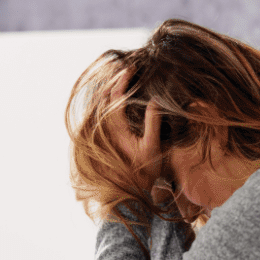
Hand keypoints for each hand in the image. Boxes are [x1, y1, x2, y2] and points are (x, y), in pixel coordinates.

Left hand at [105, 75, 200, 220]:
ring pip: (104, 105)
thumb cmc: (145, 171)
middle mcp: (108, 129)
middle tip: (128, 68)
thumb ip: (153, 122)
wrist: (133, 191)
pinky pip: (107, 114)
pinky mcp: (111, 138)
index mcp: (117, 128)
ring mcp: (108, 133)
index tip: (132, 68)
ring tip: (123, 77)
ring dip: (112, 89)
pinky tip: (120, 97)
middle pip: (107, 98)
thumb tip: (155, 100)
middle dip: (116, 80)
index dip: (123, 81)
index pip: (116, 98)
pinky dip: (112, 101)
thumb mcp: (152, 146)